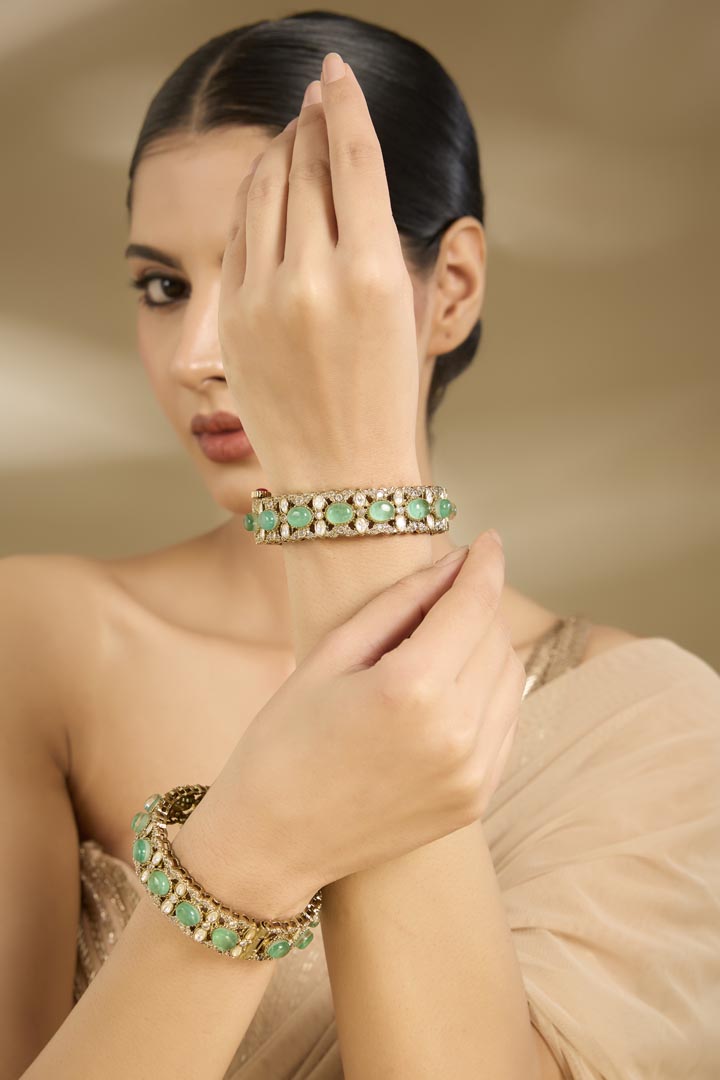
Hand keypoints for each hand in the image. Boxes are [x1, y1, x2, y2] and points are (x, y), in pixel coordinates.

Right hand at [204, 531, 524, 910]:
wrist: (270, 842)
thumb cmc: (284, 738)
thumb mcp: (331, 654)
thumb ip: (401, 602)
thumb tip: (454, 562)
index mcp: (412, 688)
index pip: (473, 603)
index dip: (484, 564)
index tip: (488, 540)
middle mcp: (456, 732)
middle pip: (496, 638)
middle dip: (478, 603)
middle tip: (445, 591)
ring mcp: (473, 773)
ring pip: (510, 679)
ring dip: (487, 646)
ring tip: (443, 638)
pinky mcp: (477, 799)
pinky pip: (505, 723)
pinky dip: (489, 692)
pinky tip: (451, 685)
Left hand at [218, 53, 419, 490]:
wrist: (343, 479)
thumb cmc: (387, 401)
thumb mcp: (403, 314)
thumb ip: (377, 243)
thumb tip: (355, 182)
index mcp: (374, 274)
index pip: (354, 158)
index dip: (344, 103)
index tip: (335, 73)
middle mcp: (317, 278)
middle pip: (305, 165)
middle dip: (309, 123)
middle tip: (313, 98)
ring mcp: (267, 299)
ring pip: (264, 193)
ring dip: (276, 152)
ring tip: (289, 134)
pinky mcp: (235, 320)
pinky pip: (239, 237)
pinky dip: (250, 200)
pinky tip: (262, 185)